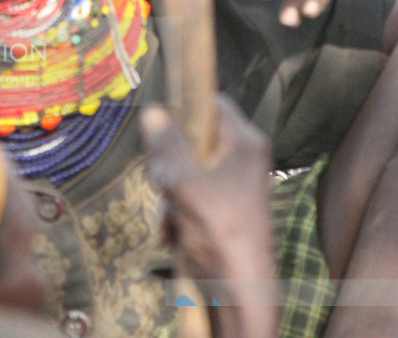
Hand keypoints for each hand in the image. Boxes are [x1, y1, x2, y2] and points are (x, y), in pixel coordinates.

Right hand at [141, 96, 276, 327]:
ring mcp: (232, 185)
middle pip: (193, 139)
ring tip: (172, 217)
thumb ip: (168, 146)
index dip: (184, 109)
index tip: (161, 128)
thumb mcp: (187, 183)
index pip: (212, 103)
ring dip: (170, 194)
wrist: (240, 294)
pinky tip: (174, 233)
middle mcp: (242, 158)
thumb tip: (152, 110)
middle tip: (165, 183)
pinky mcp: (222, 210)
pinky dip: (177, 212)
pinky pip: (190, 196)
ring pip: (186, 171)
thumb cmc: (220, 231)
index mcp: (245, 142)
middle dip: (170, 164)